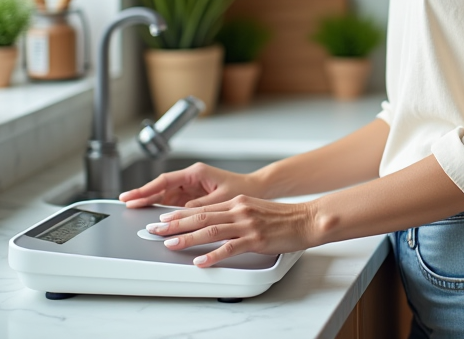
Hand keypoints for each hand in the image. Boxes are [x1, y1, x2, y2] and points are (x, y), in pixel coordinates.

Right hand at [118, 162, 262, 208]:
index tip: (132, 195)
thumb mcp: (220, 199)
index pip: (165, 181)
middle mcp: (192, 179)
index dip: (146, 189)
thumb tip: (180, 215)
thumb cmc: (242, 189)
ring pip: (166, 196)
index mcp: (196, 173)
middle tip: (126, 203)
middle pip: (162, 188)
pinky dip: (164, 209)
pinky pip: (175, 203)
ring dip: (152, 203)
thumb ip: (199, 207)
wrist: (257, 190)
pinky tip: (155, 216)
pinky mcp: (195, 197)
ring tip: (135, 210)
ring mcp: (192, 188)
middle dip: (144, 195)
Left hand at [145, 195, 321, 266]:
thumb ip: (235, 214)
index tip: (162, 218)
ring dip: (188, 238)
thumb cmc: (284, 218)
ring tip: (170, 244)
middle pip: (201, 216)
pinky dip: (213, 255)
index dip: (179, 214)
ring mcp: (247, 225)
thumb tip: (214, 223)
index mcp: (237, 203)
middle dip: (175, 224)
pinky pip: (230, 248)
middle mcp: (239, 210)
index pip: (202, 207)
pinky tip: (201, 261)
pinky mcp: (256, 239)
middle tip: (155, 229)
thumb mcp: (255, 210)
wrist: (307, 219)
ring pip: (211, 230)